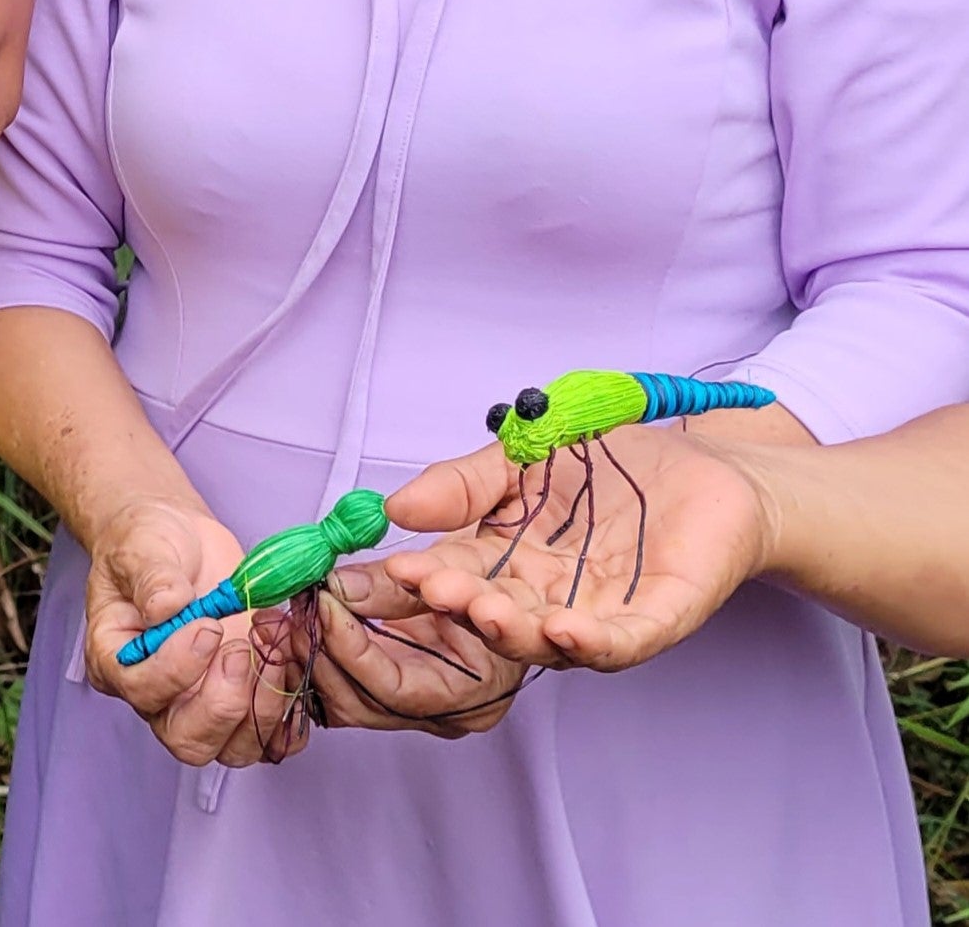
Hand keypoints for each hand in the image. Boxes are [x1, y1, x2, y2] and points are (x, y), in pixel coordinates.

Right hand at [82, 497, 300, 767]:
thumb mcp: (141, 547)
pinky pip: (275, 736)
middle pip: (190, 741)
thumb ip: (152, 578)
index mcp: (117, 662)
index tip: (206, 625)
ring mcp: (206, 704)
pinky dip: (292, 707)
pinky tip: (289, 654)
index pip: (142, 691)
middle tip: (241, 647)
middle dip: (224, 702)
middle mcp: (160, 698)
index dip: (177, 668)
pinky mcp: (247, 699)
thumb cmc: (150, 544)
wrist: (182, 540)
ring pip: (235, 748)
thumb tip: (168, 607)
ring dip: (263, 704)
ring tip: (271, 641)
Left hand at [314, 565, 524, 735]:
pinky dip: (315, 658)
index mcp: (476, 691)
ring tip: (289, 610)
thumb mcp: (456, 567)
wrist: (503, 586)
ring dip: (309, 655)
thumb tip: (337, 586)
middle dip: (320, 652)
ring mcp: (419, 710)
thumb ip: (397, 583)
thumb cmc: (495, 576)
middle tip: (295, 604)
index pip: (396, 690)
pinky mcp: (394, 696)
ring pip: (344, 703)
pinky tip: (297, 625)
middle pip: (362, 703)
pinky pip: (343, 690)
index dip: (350, 647)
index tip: (323, 601)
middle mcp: (447, 714)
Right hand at [380, 427, 775, 672]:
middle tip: (439, 589)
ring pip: (552, 641)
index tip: (400, 569)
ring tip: (488, 611)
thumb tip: (395, 507)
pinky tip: (567, 630)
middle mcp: (550, 597)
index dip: (429, 577)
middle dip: (466, 607)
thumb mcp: (521, 458)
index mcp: (512, 561)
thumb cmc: (614, 464)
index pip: (460, 575)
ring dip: (517, 633)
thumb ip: (463, 483)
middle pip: (499, 616)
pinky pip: (625, 643)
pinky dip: (594, 644)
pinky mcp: (660, 618)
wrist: (708, 463)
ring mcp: (603, 613)